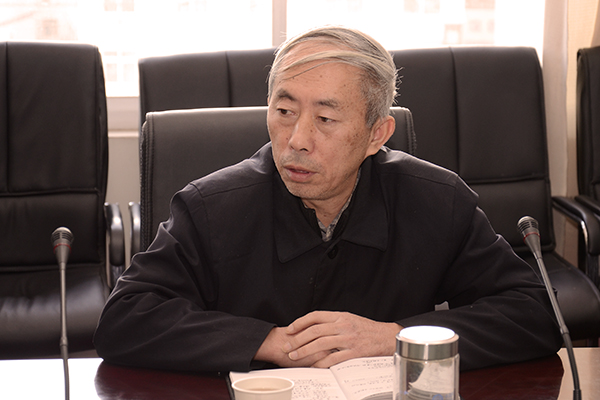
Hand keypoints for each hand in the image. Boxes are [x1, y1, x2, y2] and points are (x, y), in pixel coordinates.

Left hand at [263, 311, 400, 367]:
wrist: (387, 337)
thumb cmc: (367, 329)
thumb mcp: (349, 318)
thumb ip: (333, 321)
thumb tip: (314, 326)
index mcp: (340, 316)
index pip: (315, 316)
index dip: (300, 322)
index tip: (290, 329)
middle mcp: (343, 325)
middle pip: (314, 331)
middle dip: (297, 339)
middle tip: (286, 346)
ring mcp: (348, 338)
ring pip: (320, 344)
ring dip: (304, 350)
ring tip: (294, 355)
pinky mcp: (354, 352)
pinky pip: (333, 358)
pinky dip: (321, 363)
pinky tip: (313, 366)